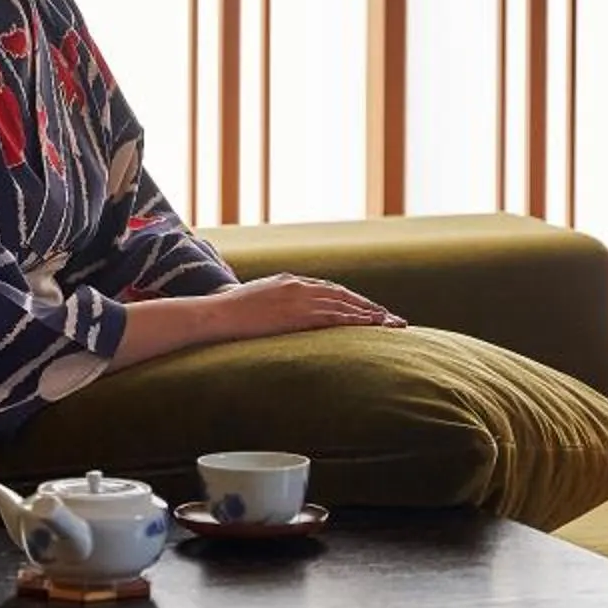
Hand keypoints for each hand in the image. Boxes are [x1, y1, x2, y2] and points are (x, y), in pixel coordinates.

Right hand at [212, 274, 405, 341]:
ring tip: (389, 322)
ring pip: (344, 304)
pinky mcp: (299, 314)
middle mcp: (298, 286)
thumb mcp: (253, 302)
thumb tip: (272, 314)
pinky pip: (335, 316)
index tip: (364, 308)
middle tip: (388, 316)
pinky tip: (372, 325)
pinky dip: (356, 319)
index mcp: (288, 281)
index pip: (326, 289)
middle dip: (366, 305)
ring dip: (369, 313)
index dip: (348, 299)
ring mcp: (300, 299)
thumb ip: (270, 303)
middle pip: (341, 294)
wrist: (217, 314)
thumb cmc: (228, 313)